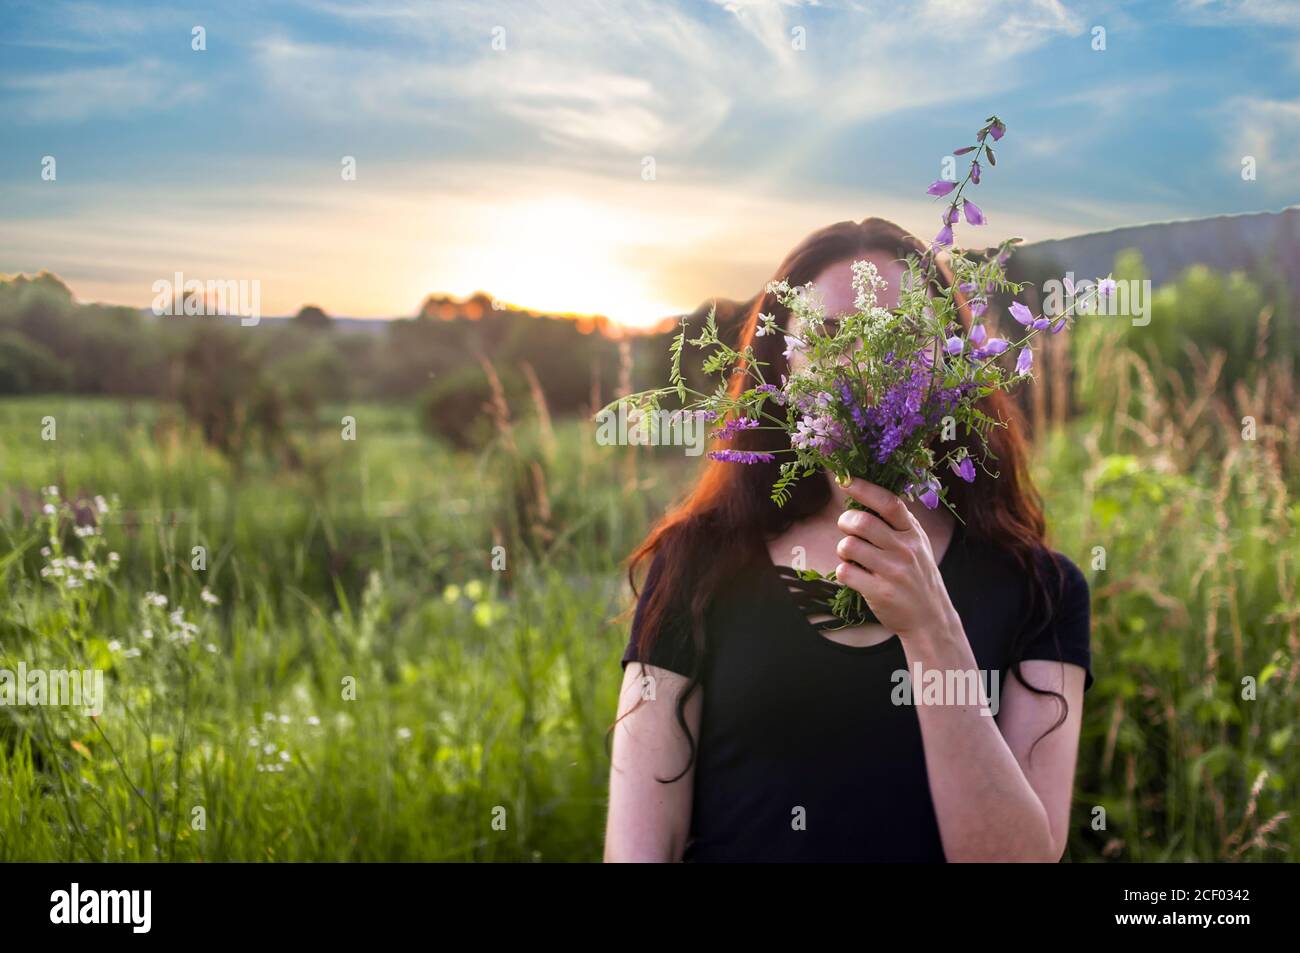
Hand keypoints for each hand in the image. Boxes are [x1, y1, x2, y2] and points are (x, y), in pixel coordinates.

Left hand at [833, 479, 959, 641]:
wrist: (930, 619)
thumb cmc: (917, 576)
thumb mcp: (916, 545)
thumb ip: (897, 523)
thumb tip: (865, 495)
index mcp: (913, 533)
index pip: (889, 503)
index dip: (864, 488)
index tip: (845, 481)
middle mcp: (905, 549)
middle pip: (862, 522)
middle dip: (846, 521)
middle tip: (847, 528)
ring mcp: (893, 571)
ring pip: (849, 546)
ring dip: (843, 549)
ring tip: (852, 556)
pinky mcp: (880, 592)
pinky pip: (845, 571)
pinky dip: (843, 571)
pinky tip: (855, 575)